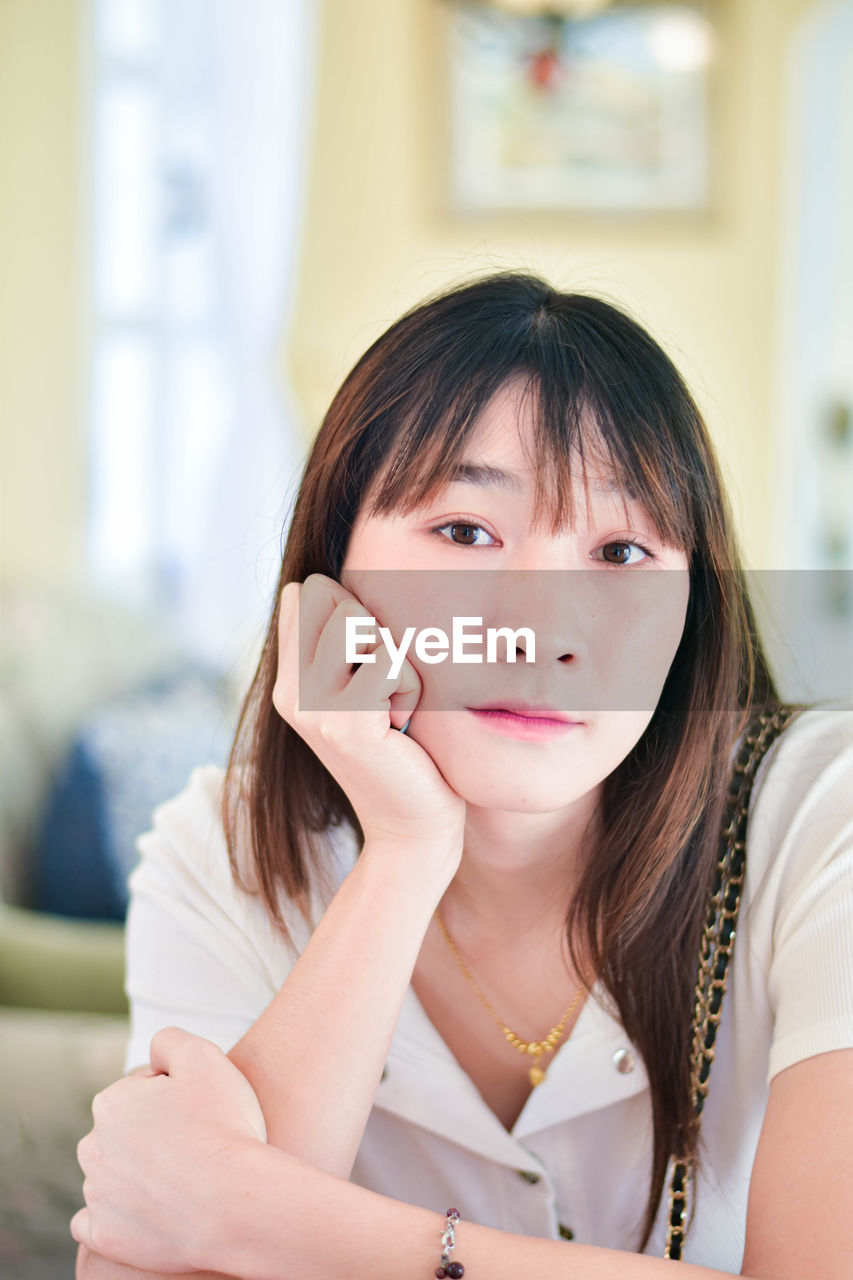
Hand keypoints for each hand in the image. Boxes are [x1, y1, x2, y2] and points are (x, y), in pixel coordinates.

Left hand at [71, 1029, 266, 1274]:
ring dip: (137, 1175)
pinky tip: (148, 1211)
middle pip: (124, 1134)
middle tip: (195, 1145)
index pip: (141, 1092)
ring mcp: (96, 1195)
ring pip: (112, 1176)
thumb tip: (154, 1055)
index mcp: (110, 1103)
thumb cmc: (224, 1126)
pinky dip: (118, 1216)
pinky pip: (97, 1222)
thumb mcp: (204, 1056)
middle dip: (152, 1136)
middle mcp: (92, 1147)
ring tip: (182, 1181)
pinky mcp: (104, 1235)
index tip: (201, 1113)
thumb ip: (169, 1040)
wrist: (234, 1204)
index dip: (176, 1097)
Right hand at [273, 573, 465, 858]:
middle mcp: (289, 691)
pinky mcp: (347, 724)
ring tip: (395, 706)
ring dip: (395, 658)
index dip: (350, 611)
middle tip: (385, 690)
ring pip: (358, 622)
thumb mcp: (363, 690)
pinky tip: (404, 726)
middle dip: (375, 630)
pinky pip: (389, 660)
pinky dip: (411, 687)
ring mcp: (312, 708)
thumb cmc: (406, 752)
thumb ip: (343, 644)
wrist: (414, 828)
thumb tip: (322, 583)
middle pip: (331, 596)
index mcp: (288, 680)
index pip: (307, 592)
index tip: (369, 665)